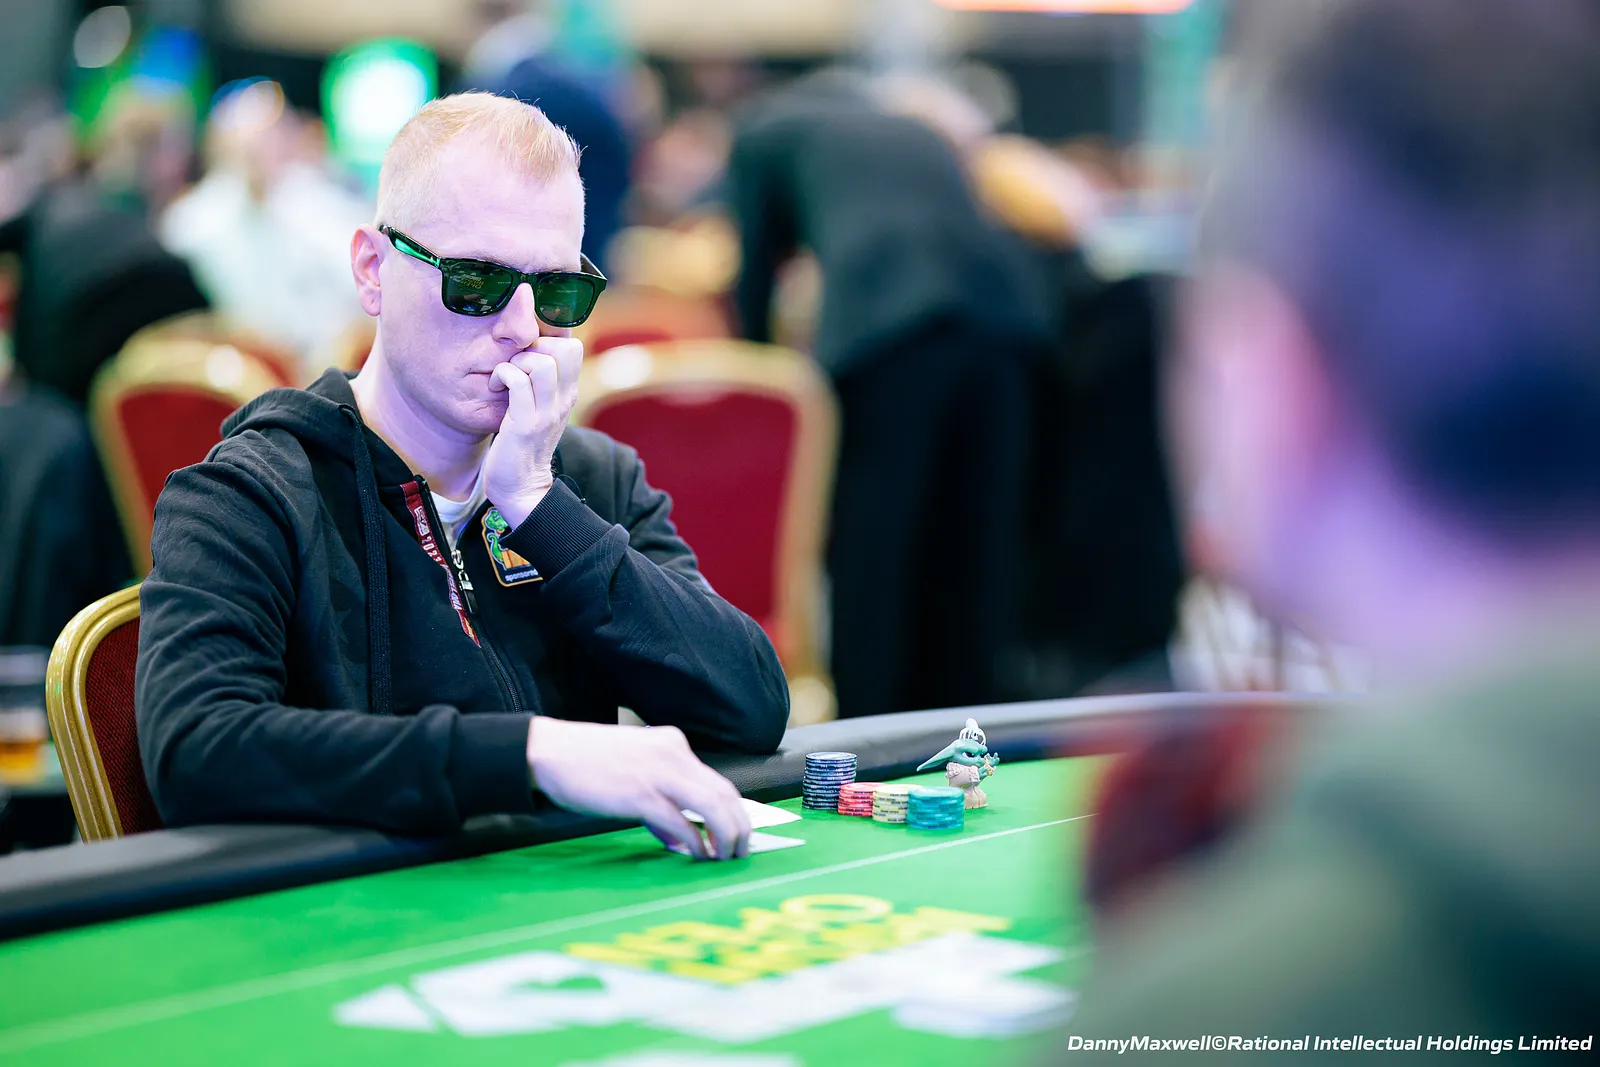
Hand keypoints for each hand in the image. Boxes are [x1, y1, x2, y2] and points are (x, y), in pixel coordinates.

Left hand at [484, 336, 583, 527]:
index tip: (526, 354)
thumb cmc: (522, 444)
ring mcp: (547, 412)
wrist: (521, 486)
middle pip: (566, 348)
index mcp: (568, 393)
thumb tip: (527, 351)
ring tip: (505, 377)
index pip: (574, 347)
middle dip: (534, 346)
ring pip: (542, 363)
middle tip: (516, 363)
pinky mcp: (526, 424)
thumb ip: (540, 383)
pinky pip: (517, 382)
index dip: (548, 339)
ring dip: (517, 362)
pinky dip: (501, 376)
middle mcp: (563, 400)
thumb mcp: (539, 408)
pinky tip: (494, 388)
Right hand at [526, 717, 751, 859]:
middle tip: (740, 853)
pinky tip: (694, 855)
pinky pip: (680, 822)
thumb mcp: (634, 771)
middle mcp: (673, 754)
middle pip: (725, 794)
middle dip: (739, 827)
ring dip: (725, 836)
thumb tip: (680, 836)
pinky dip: (693, 842)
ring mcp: (658, 773)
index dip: (734, 812)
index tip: (736, 835)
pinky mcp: (639, 794)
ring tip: (724, 858)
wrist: (548, 751)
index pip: (718, 781)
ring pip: (712, 806)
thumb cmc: (585, 763)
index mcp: (672, 744)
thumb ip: (660, 799)